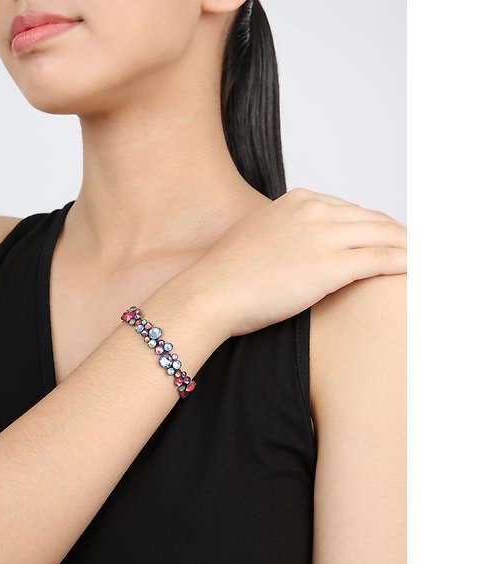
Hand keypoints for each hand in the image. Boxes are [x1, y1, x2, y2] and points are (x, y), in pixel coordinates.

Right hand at [187, 187, 406, 337]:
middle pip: (374, 220)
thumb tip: (302, 249)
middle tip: (415, 251)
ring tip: (425, 260)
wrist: (209, 293)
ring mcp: (323, 235)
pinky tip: (417, 270)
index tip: (387, 242)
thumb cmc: (227, 274)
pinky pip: (381, 260)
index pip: (352, 210)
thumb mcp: (260, 237)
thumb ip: (288, 233)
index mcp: (298, 200)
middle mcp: (314, 210)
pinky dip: (404, 263)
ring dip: (408, 248)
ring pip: (384, 235)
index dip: (374, 228)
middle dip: (397, 236)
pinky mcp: (330, 265)